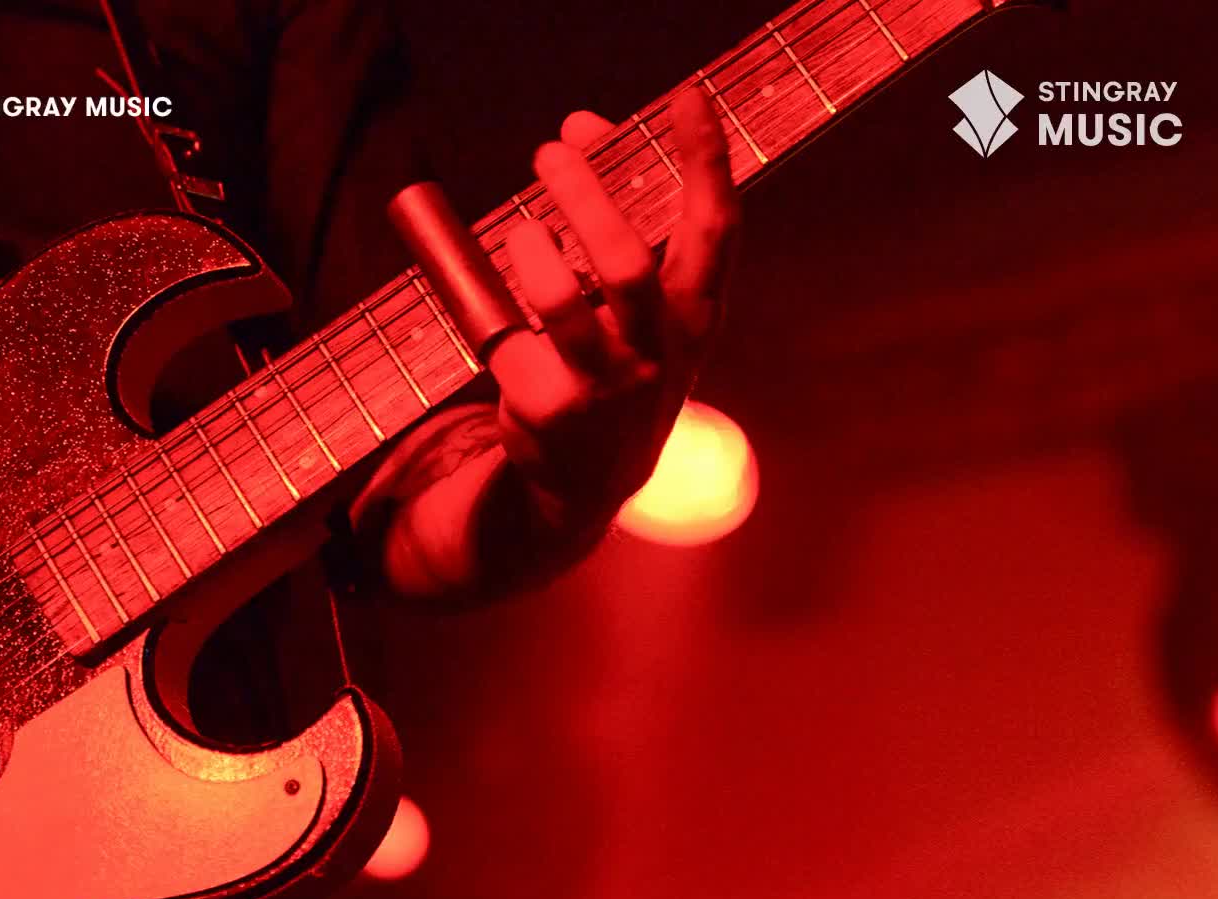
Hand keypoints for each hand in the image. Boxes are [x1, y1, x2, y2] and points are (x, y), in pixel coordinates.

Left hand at [495, 88, 735, 521]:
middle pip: (626, 262)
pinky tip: (509, 327)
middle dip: (586, 197)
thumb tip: (579, 128)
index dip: (704, 161)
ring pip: (560, 303)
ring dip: (533, 253)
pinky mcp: (550, 409)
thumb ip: (619, 216)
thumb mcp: (639, 305)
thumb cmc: (618, 366)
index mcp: (695, 315)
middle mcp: (659, 352)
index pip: (715, 228)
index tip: (687, 98)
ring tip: (524, 233)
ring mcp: (606, 388)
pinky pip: (511, 339)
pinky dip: (502, 316)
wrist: (588, 481)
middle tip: (550, 152)